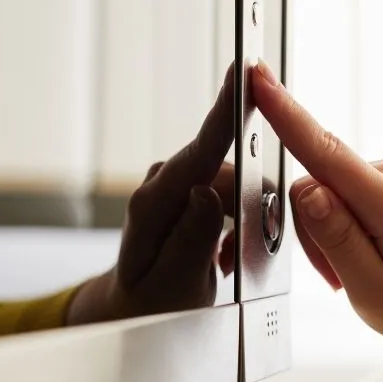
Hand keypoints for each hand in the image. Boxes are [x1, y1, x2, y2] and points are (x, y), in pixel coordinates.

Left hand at [68, 67, 236, 323]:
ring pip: (233, 183)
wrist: (131, 310)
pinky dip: (234, 224)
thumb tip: (207, 194)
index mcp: (153, 205)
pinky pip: (227, 193)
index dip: (226, 109)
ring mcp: (172, 183)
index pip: (200, 151)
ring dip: (241, 222)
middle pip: (229, 171)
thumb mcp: (174, 287)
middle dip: (250, 208)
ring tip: (221, 262)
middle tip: (235, 259)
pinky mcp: (184, 189)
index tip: (245, 71)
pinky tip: (220, 254)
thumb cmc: (149, 306)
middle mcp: (160, 183)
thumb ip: (191, 241)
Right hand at [250, 61, 382, 352]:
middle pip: (319, 183)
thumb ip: (337, 241)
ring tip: (366, 264)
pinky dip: (351, 215)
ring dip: (334, 225)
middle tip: (340, 274)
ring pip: (332, 185)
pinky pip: (352, 183)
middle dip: (316, 229)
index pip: (326, 153)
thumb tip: (305, 190)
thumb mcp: (376, 295)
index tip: (258, 77)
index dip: (285, 114)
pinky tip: (375, 243)